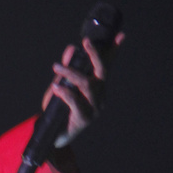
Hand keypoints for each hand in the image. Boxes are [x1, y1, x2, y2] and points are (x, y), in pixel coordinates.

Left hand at [42, 30, 124, 144]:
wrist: (52, 136)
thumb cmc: (58, 110)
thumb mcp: (61, 86)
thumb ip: (66, 70)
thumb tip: (71, 49)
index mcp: (97, 88)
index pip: (106, 67)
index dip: (113, 52)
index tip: (121, 36)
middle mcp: (99, 96)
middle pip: (101, 72)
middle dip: (95, 55)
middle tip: (86, 42)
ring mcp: (94, 109)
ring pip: (87, 84)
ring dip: (71, 73)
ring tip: (56, 67)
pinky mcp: (84, 119)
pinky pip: (76, 101)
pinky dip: (65, 92)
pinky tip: (56, 88)